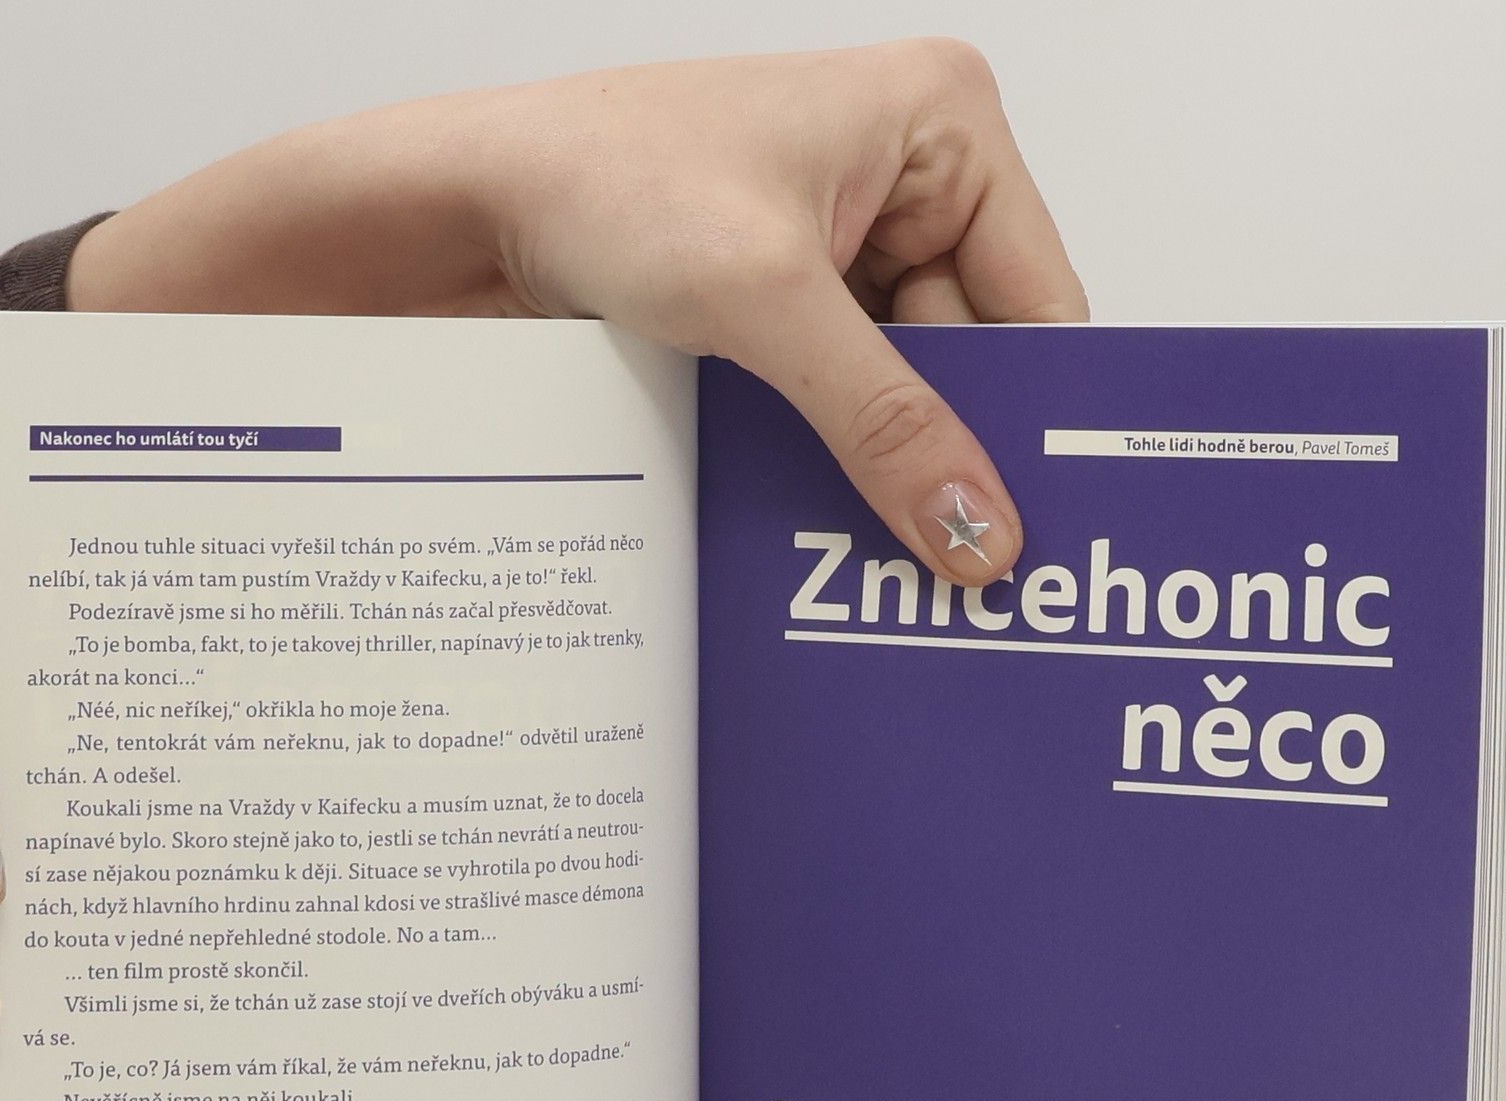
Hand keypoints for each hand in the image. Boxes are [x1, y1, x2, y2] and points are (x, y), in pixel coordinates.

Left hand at [66, 40, 1085, 578]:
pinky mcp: (783, 305)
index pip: (1042, 299)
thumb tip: (980, 529)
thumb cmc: (599, 181)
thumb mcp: (767, 305)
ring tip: (884, 556)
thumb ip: (885, 421)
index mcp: (944, 123)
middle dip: (951, 453)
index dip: (1036, 418)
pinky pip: (842, 399)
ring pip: (906, 390)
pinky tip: (824, 518)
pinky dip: (830, 457)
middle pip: (975, 356)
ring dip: (883, 465)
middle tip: (961, 572)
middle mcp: (905, 179)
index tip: (1038, 528)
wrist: (463, 209)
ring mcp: (842, 247)